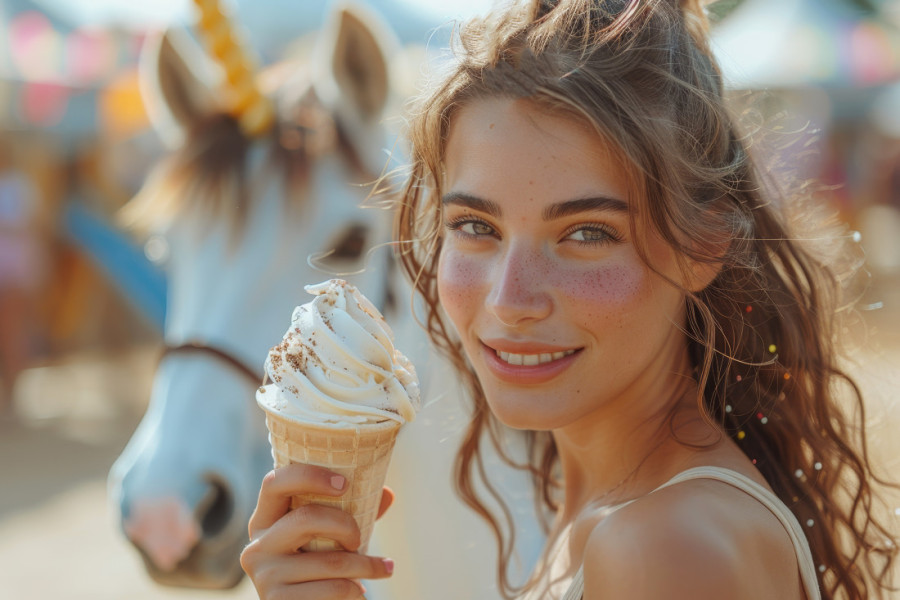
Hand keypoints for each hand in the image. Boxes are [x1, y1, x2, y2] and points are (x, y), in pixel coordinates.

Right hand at [241, 464, 395, 598]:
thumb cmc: (320, 567)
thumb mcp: (331, 536)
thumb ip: (354, 512)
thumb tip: (387, 493)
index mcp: (265, 520)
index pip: (274, 482)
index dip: (309, 477)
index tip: (344, 485)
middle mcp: (257, 545)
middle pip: (306, 518)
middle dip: (345, 525)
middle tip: (359, 539)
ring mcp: (264, 575)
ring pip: (329, 561)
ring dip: (366, 565)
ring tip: (383, 568)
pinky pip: (331, 589)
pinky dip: (354, 590)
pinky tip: (360, 592)